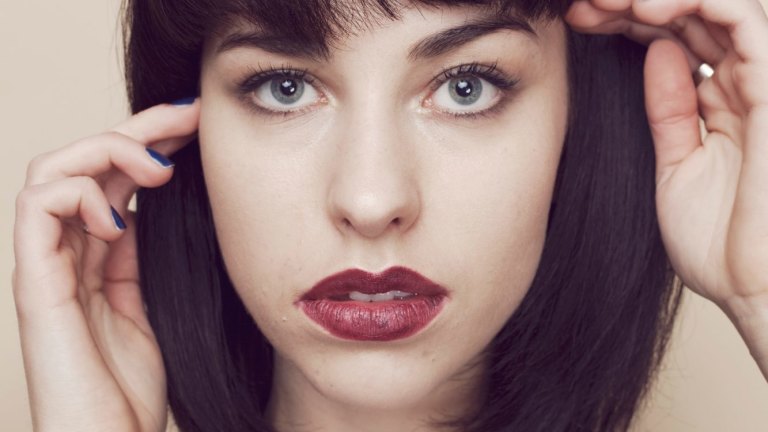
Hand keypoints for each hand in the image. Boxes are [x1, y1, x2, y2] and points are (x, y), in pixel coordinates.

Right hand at [12, 99, 199, 431]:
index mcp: (97, 256)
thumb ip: (143, 258)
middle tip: (189, 116)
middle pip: (86, 162)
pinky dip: (79, 195)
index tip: (199, 126)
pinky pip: (37, 207)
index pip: (115, 178)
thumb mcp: (151, 306)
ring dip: (107, 151)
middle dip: (138, 129)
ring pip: (53, 170)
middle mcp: (67, 252)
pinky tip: (119, 218)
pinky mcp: (34, 284)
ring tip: (158, 170)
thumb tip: (156, 210)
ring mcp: (46, 265)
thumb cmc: (131, 387)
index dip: (152, 143)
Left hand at [566, 0, 767, 309]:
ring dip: (659, 0)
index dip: (627, 21)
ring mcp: (765, 85)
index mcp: (724, 104)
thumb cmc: (722, 243)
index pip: (676, 38)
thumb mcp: (678, 165)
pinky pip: (746, 23)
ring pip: (719, 8)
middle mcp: (748, 85)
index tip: (577, 21)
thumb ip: (670, 109)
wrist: (755, 290)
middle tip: (584, 7)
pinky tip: (645, 10)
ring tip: (608, 3)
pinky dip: (697, 5)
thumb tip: (655, 52)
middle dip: (632, 6)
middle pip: (692, 17)